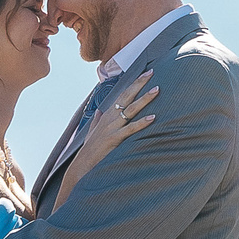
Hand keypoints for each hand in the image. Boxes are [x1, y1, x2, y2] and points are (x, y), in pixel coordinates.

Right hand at [55, 72, 158, 208]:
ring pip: (131, 109)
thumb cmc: (90, 150)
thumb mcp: (92, 132)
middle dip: (139, 83)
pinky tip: (153, 117)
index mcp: (107, 115)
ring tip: (157, 90)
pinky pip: (130, 129)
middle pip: (127, 96)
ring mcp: (112, 128)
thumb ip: (97, 121)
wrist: (82, 165)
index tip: (144, 74)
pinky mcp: (114, 139)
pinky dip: (142, 122)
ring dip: (144, 99)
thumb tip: (99, 112)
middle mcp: (110, 118)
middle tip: (151, 72)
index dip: (133, 84)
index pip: (122, 95)